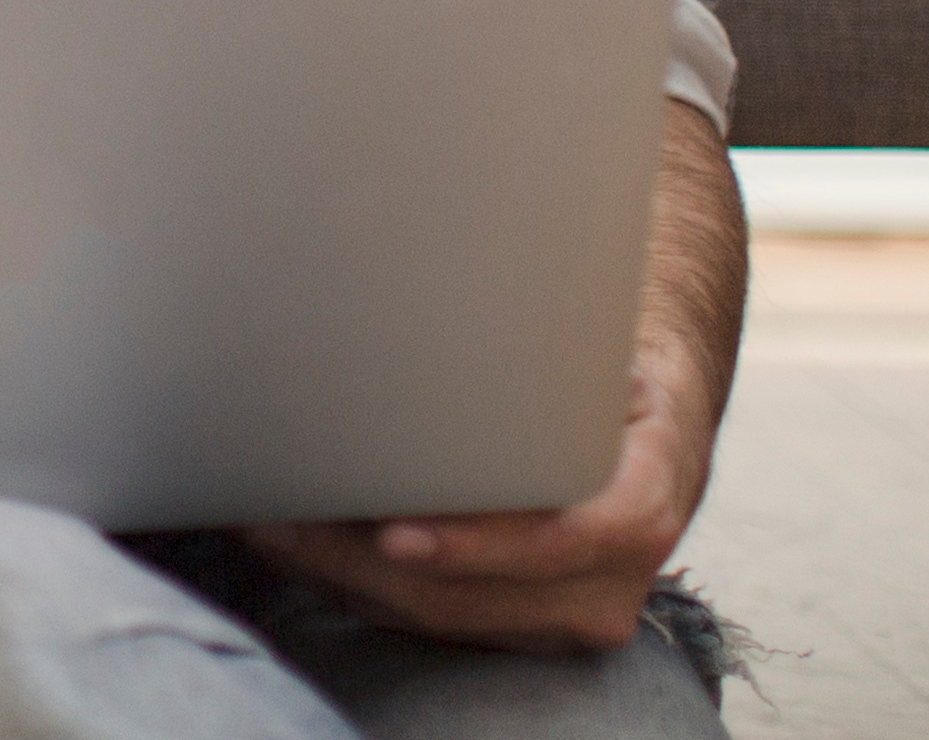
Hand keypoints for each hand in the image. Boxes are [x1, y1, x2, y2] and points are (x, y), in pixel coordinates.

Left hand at [242, 341, 715, 655]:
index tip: (392, 533)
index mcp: (643, 501)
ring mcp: (570, 615)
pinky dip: (363, 588)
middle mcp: (612, 580)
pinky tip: (305, 550)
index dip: (474, 546)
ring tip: (271, 529)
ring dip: (345, 579)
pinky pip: (434, 622)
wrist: (657, 422)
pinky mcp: (526, 627)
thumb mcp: (603, 355)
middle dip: (363, 565)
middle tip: (279, 520)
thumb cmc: (611, 369)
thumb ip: (542, 361)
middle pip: (474, 598)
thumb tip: (449, 303)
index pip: (561, 539)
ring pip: (440, 621)